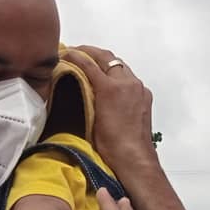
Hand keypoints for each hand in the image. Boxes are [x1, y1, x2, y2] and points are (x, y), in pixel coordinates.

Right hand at [62, 46, 156, 173]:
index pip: (89, 63)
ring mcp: (138, 88)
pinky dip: (118, 74)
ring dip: (105, 61)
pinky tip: (109, 81)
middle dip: (91, 52)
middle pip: (107, 57)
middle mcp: (127, 83)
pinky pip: (129, 78)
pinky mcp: (145, 96)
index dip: (75, 55)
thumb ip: (85, 93)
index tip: (65, 52)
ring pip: (120, 65)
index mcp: (111, 87)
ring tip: (92, 64)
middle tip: (77, 52)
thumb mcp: (90, 117)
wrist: (133, 158)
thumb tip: (77, 80)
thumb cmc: (109, 145)